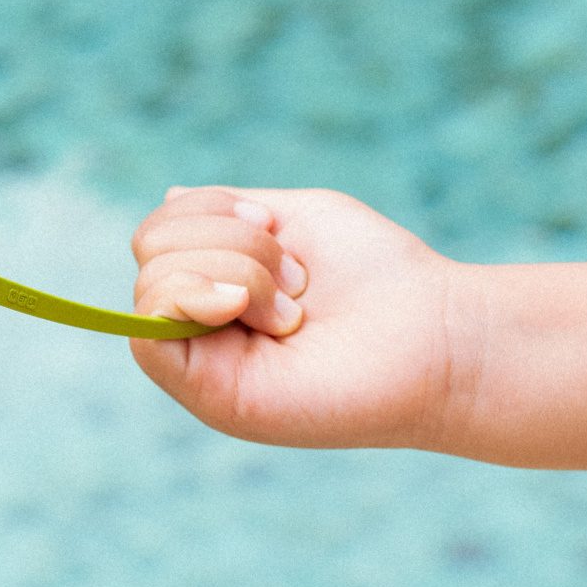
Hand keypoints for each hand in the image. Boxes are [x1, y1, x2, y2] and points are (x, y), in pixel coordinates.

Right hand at [127, 184, 481, 450]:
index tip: (274, 226)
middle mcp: (199, 326)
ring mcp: (198, 363)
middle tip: (296, 280)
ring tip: (294, 310)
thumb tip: (169, 193)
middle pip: (150, 246)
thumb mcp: (294, 219)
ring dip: (237, 270)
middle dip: (229, 239)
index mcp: (215, 286)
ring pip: (153, 281)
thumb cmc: (377, 275)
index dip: (208, 208)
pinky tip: (248, 307)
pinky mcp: (205, 393)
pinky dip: (195, 297)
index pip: (158, 230)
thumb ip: (226, 209)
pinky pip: (149, 331)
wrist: (436, 335)